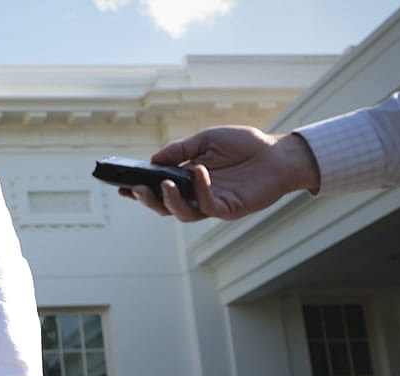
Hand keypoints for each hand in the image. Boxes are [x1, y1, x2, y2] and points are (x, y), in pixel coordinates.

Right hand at [121, 126, 320, 221]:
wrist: (279, 153)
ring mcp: (212, 204)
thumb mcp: (206, 139)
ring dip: (168, 201)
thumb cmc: (245, 145)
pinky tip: (199, 172)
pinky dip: (200, 190)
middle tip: (134, 190)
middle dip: (147, 200)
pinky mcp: (229, 209)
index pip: (159, 188)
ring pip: (182, 212)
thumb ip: (180, 150)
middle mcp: (196, 195)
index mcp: (188, 179)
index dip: (140, 189)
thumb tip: (152, 159)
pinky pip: (208, 205)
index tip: (120, 185)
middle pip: (165, 206)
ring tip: (161, 185)